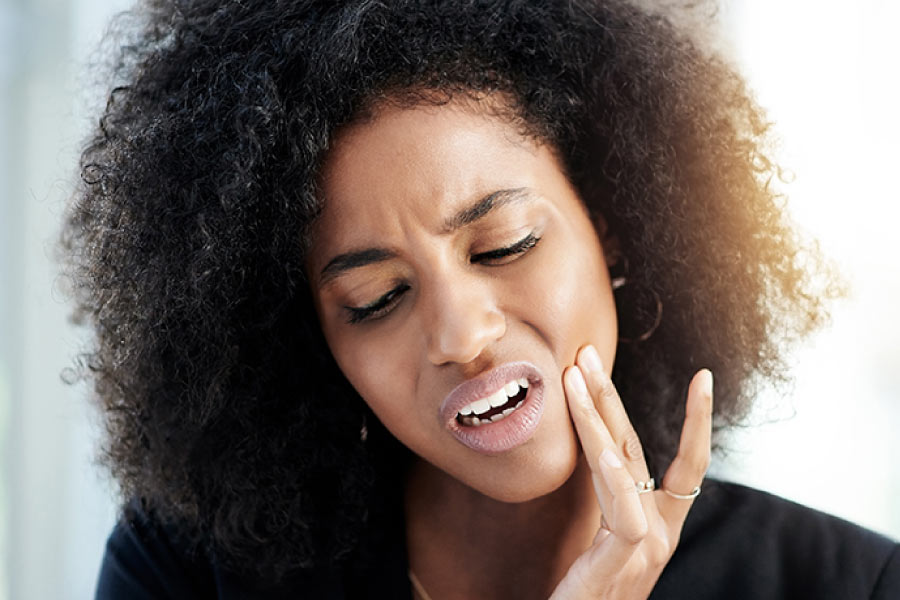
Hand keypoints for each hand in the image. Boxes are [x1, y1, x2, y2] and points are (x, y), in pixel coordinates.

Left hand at [549, 345, 712, 599]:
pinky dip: (608, 465)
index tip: (704, 377)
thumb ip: (610, 502)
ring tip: (574, 373)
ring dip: (596, 413)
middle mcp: (658, 530)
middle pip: (636, 447)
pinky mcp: (627, 556)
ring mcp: (647, 545)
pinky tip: (594, 434)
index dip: (695, 421)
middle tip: (587, 353)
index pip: (682, 463)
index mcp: (655, 525)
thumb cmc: (588, 597)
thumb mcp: (602, 543)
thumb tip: (603, 460)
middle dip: (612, 396)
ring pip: (624, 462)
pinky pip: (620, 502)